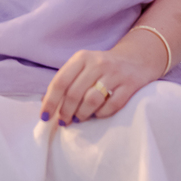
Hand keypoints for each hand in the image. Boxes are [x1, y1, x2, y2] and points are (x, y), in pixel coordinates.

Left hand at [39, 29, 163, 125]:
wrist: (136, 59)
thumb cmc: (102, 67)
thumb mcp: (82, 66)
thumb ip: (66, 81)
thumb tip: (45, 102)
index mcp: (81, 58)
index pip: (60, 81)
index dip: (50, 101)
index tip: (44, 116)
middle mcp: (97, 64)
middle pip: (74, 93)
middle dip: (65, 111)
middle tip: (63, 121)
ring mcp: (115, 74)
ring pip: (92, 100)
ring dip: (82, 114)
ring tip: (78, 119)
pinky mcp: (130, 86)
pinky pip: (112, 105)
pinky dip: (101, 114)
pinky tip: (96, 115)